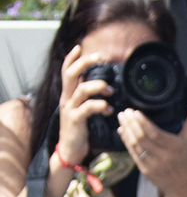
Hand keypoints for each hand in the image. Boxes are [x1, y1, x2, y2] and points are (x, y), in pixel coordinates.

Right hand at [56, 44, 114, 165]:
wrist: (69, 150)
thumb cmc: (79, 128)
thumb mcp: (81, 109)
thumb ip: (87, 96)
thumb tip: (102, 84)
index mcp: (68, 95)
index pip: (66, 72)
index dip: (71, 58)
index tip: (79, 46)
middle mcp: (66, 99)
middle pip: (71, 75)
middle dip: (85, 63)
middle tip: (99, 57)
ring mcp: (70, 109)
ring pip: (81, 90)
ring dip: (98, 86)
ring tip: (110, 91)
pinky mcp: (75, 120)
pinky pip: (87, 108)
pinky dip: (100, 105)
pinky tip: (109, 110)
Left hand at [117, 105, 186, 196]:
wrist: (184, 186)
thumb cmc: (186, 160)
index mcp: (175, 147)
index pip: (155, 134)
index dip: (143, 123)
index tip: (135, 112)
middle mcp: (163, 156)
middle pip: (142, 138)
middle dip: (131, 123)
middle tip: (124, 112)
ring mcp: (153, 164)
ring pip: (135, 145)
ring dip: (126, 130)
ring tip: (121, 118)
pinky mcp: (145, 170)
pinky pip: (133, 153)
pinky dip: (126, 141)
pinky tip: (122, 131)